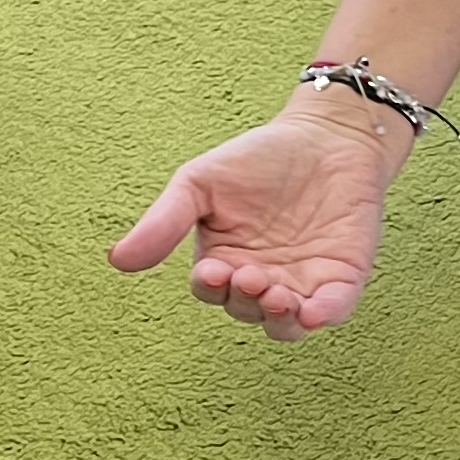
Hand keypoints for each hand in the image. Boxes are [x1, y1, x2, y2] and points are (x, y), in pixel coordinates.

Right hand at [109, 87, 405, 336]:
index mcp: (224, 260)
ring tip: (276, 295)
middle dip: (245, 300)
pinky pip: (332, 310)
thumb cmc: (259, 158)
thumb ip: (164, 221)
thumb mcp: (200, 182)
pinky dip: (322, 317)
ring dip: (277, 318)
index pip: (210, 291)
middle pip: (245, 311)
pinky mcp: (342, 279)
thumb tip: (117, 260)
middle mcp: (261, 279)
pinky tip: (311, 312)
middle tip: (251, 277)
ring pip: (284, 324)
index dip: (211, 287)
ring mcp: (303, 282)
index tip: (215, 270)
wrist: (326, 135)